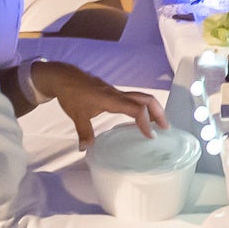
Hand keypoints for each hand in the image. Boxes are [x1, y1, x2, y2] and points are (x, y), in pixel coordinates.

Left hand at [32, 61, 168, 146]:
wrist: (63, 77)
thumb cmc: (71, 94)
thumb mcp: (77, 116)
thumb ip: (84, 132)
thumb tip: (85, 149)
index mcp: (111, 99)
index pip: (136, 109)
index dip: (145, 122)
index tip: (150, 136)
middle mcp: (118, 94)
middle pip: (146, 98)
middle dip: (158, 112)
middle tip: (165, 127)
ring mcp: (116, 92)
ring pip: (141, 97)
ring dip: (152, 109)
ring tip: (157, 124)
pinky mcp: (113, 92)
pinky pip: (134, 98)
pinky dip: (142, 107)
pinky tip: (139, 118)